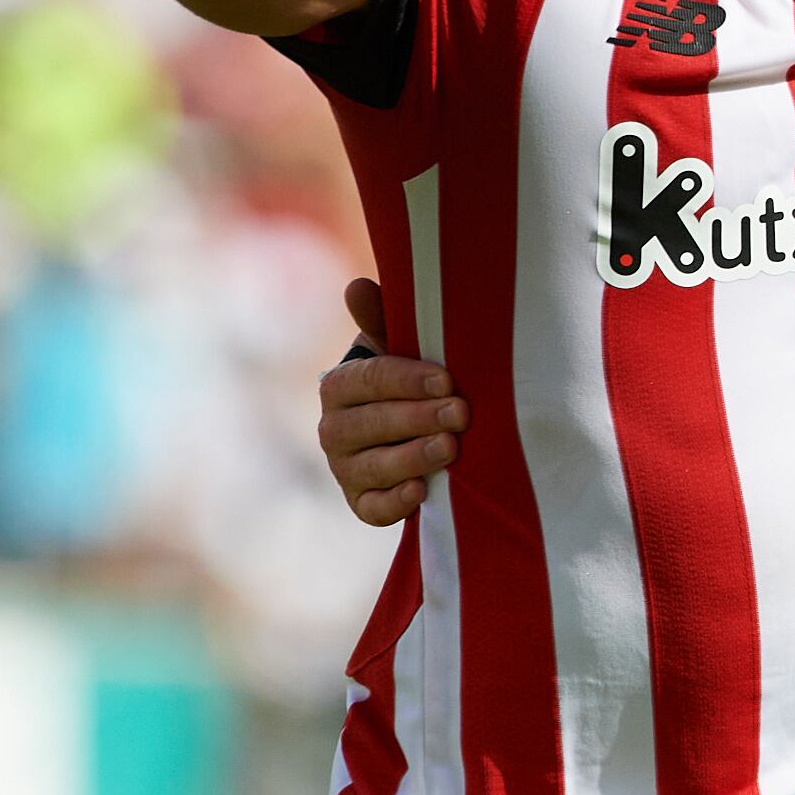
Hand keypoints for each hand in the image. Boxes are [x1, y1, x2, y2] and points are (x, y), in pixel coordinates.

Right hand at [321, 277, 468, 526]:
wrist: (414, 433)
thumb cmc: (411, 382)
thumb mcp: (401, 349)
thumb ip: (383, 320)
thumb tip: (357, 286)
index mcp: (340, 386)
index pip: (369, 379)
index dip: (408, 379)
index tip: (448, 379)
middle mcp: (333, 429)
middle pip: (372, 423)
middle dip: (419, 417)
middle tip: (461, 413)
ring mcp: (345, 469)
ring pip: (373, 466)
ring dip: (413, 457)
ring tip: (451, 448)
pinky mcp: (362, 503)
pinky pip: (372, 509)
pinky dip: (395, 503)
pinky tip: (421, 492)